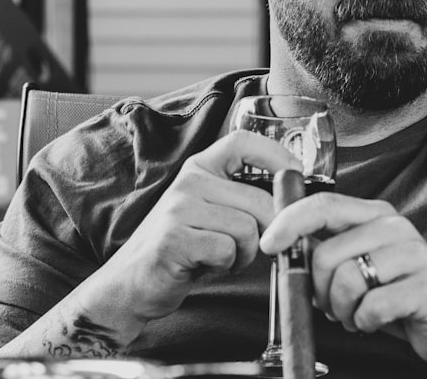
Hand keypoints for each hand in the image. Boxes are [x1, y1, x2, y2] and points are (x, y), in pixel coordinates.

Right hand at [90, 130, 301, 322]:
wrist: (131, 284)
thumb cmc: (184, 248)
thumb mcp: (211, 212)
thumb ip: (243, 199)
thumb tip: (292, 199)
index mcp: (200, 168)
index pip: (243, 142)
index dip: (276, 154)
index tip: (295, 175)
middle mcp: (190, 181)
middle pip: (259, 199)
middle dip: (269, 230)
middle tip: (251, 247)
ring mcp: (179, 208)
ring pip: (247, 227)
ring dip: (245, 253)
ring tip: (221, 257)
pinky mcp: (174, 238)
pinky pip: (227, 250)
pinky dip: (226, 265)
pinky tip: (206, 266)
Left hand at [260, 194, 426, 366]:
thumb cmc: (402, 294)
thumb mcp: (364, 265)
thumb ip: (330, 251)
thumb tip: (285, 248)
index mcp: (376, 216)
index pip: (324, 204)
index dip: (289, 222)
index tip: (269, 245)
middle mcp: (394, 227)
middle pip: (326, 254)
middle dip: (319, 291)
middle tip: (336, 306)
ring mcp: (413, 255)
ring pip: (346, 281)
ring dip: (343, 311)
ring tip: (359, 314)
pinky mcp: (426, 287)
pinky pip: (371, 307)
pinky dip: (365, 323)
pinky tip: (378, 321)